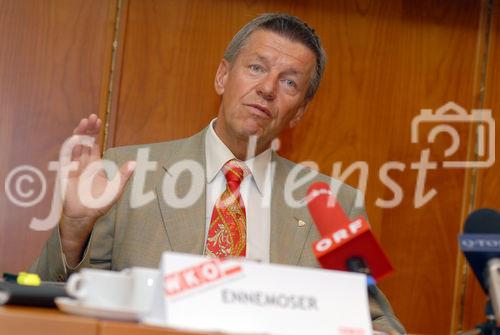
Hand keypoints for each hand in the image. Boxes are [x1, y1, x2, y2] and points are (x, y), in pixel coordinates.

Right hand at [59, 114, 135, 265]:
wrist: (84, 216)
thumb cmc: (99, 204)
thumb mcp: (115, 189)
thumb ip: (124, 176)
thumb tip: (135, 163)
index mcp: (95, 165)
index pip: (94, 145)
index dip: (95, 133)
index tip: (98, 122)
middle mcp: (84, 164)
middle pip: (85, 142)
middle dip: (88, 130)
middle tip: (92, 117)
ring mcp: (74, 167)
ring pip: (76, 146)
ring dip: (79, 134)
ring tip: (84, 122)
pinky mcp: (67, 173)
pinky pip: (67, 157)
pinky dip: (70, 147)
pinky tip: (75, 137)